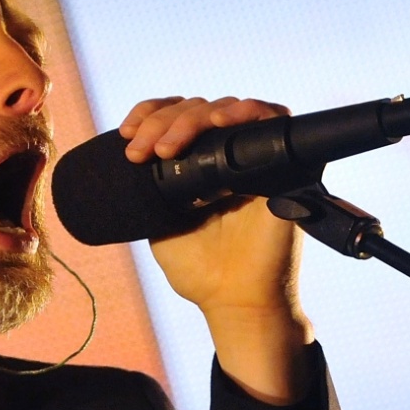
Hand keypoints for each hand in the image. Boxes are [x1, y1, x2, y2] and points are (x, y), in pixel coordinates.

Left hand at [120, 97, 314, 402]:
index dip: (151, 115)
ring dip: (194, 118)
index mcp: (197, 162)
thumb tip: (125, 154)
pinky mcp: (284, 164)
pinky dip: (250, 112)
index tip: (129, 137)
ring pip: (226, 108)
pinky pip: (274, 119)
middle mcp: (227, 153)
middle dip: (164, 122)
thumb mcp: (159, 222)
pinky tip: (223, 123)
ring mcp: (255, 156)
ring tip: (171, 146)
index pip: (175, 115)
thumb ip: (149, 189)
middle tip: (146, 152)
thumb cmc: (201, 271)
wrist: (234, 301)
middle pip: (196, 108)